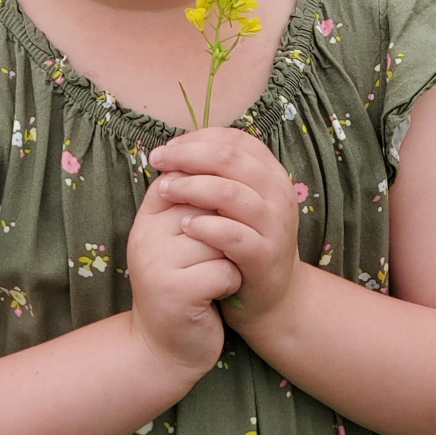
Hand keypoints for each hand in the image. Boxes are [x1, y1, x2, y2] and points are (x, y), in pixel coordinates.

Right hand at [126, 175, 241, 377]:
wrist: (165, 348)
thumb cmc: (183, 284)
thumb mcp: (179, 238)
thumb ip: (192, 202)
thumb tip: (224, 154)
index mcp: (147, 217)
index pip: (189, 180)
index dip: (216, 198)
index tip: (220, 223)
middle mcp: (146, 235)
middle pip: (208, 207)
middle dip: (226, 230)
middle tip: (221, 254)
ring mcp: (157, 264)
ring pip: (219, 238)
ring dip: (230, 258)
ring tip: (216, 275)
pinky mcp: (176, 292)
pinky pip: (224, 271)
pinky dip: (231, 284)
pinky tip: (218, 295)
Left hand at [148, 129, 302, 333]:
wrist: (273, 295)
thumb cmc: (245, 240)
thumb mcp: (236, 202)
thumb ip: (214, 175)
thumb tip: (171, 151)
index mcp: (270, 172)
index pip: (233, 140)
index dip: (196, 139)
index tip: (166, 149)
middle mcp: (278, 193)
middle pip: (229, 158)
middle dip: (187, 156)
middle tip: (157, 161)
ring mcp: (274, 224)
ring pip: (230, 193)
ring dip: (191, 187)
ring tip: (164, 190)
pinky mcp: (265, 255)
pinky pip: (233, 235)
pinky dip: (205, 227)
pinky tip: (183, 226)